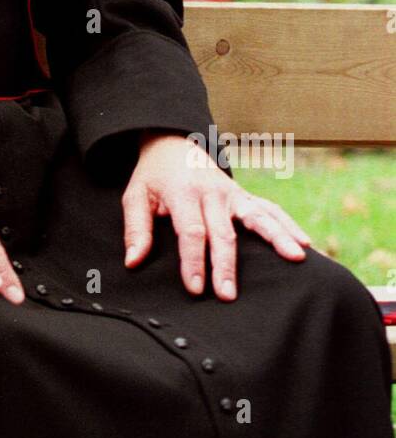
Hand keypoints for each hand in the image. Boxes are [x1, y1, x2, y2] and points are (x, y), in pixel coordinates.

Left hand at [122, 133, 311, 300]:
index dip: (193, 260)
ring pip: (258, 216)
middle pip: (223, 232)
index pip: (192, 231)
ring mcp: (233, 193)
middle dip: (226, 264)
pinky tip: (304, 243)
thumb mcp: (136, 195)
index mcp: (183, 193)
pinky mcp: (245, 195)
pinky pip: (270, 209)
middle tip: (229, 294)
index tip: (195, 288)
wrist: (173, 143)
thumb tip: (133, 261)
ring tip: (296, 259)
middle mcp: (212, 192)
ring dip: (277, 238)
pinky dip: (288, 224)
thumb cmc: (154, 176)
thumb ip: (136, 228)